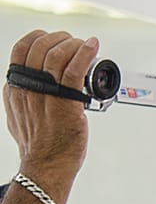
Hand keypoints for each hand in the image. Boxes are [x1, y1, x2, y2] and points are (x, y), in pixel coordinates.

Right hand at [5, 30, 95, 190]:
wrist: (45, 166)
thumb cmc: (38, 146)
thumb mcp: (18, 117)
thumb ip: (21, 101)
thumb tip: (26, 93)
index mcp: (15, 88)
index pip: (21, 50)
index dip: (38, 37)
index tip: (52, 38)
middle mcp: (27, 88)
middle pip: (39, 47)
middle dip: (59, 38)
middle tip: (73, 42)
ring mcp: (46, 95)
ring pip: (56, 55)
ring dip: (73, 44)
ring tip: (84, 45)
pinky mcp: (66, 103)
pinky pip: (74, 71)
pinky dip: (84, 54)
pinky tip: (92, 46)